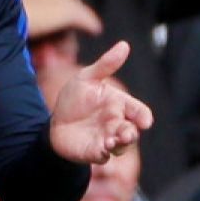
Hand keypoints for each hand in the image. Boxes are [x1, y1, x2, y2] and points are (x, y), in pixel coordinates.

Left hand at [48, 42, 152, 163]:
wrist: (55, 121)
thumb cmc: (75, 99)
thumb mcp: (86, 78)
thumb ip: (106, 65)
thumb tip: (124, 44)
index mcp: (119, 105)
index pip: (138, 111)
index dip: (143, 116)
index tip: (144, 121)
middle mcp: (116, 123)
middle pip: (132, 130)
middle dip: (131, 133)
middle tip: (126, 133)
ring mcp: (107, 139)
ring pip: (121, 146)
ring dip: (120, 144)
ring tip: (112, 141)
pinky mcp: (95, 152)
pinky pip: (104, 156)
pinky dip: (105, 154)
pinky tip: (102, 149)